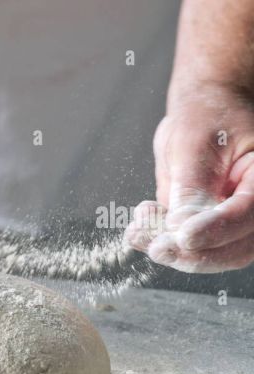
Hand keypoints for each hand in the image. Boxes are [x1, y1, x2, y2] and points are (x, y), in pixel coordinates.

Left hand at [125, 85, 253, 272]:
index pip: (247, 215)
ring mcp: (232, 221)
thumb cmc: (207, 116)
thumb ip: (191, 188)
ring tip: (137, 232)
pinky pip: (188, 247)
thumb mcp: (196, 145)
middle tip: (155, 247)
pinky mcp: (208, 228)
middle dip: (190, 254)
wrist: (201, 112)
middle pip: (235, 249)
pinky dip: (161, 242)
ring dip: (170, 250)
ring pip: (210, 254)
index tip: (183, 236)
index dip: (216, 230)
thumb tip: (181, 229)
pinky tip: (138, 231)